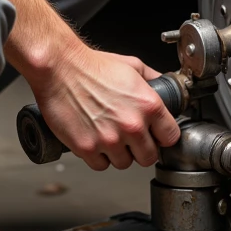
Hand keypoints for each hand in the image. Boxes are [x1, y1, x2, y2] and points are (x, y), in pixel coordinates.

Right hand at [30, 36, 180, 171]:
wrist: (59, 68)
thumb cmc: (91, 66)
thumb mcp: (131, 65)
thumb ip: (152, 79)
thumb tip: (163, 86)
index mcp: (148, 105)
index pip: (171, 137)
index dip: (162, 136)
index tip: (155, 135)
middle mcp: (132, 125)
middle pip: (149, 157)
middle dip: (141, 149)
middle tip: (130, 138)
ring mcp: (110, 139)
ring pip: (124, 163)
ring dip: (118, 153)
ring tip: (108, 136)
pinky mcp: (88, 148)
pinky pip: (100, 165)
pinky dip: (98, 156)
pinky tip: (94, 140)